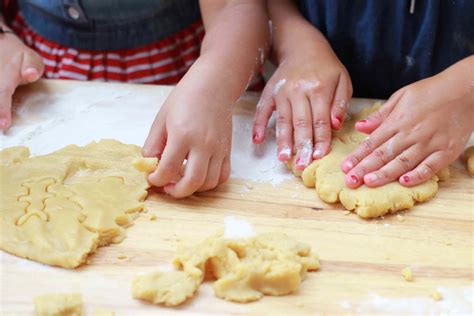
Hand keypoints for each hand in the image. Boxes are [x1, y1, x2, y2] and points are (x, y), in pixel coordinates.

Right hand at [0, 26, 43, 129]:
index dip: (2, 111)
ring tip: (1, 130)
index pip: (3, 95)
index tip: (3, 125)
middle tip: (0, 129)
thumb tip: (30, 74)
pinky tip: (2, 120)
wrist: (0, 46)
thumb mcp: (31, 58)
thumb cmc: (19, 58)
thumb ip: (32, 66)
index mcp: (5, 77)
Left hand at [143, 83, 231, 197]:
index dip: (156, 179)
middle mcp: (203, 144)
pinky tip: (199, 176)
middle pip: (192, 182)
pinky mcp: (227, 150)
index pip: (168, 169)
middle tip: (167, 187)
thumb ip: (152, 146)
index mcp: (182, 135)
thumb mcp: (161, 120)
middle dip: (176, 192)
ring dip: (193, 188)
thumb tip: (149, 166)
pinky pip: (222, 176)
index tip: (152, 177)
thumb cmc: (185, 99)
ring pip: (209, 183)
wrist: (213, 86)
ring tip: (182, 181)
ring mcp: (218, 149)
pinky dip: (210, 183)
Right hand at [252, 43, 351, 170]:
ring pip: (283, 121)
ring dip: (282, 141)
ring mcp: (282, 93)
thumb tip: (336, 124)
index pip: (321, 120)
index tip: (319, 157)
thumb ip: (341, 102)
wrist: (302, 46)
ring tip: (283, 159)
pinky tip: (257, 141)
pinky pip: (262, 111)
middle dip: (301, 147)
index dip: (320, 140)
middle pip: (301, 124)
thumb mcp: (342, 80)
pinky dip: (258, 126)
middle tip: (301, 166)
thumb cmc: (326, 67)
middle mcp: (298, 91)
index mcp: (319, 88)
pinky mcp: (270, 93)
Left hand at [341, 57, 473, 187]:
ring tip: (369, 182)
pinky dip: (418, 175)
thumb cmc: (432, 91)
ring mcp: (429, 143)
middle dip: (365, 169)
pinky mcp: (447, 151)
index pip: (372, 143)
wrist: (466, 88)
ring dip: (385, 174)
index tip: (344, 167)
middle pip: (384, 155)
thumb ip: (381, 115)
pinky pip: (430, 166)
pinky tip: (404, 182)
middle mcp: (411, 134)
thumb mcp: (402, 96)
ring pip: (403, 162)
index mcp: (398, 121)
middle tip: (350, 181)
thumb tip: (360, 127)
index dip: (357, 156)